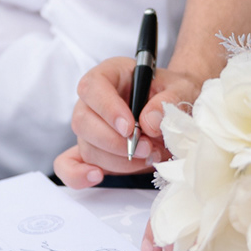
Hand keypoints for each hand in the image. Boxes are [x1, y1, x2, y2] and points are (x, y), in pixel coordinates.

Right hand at [55, 57, 201, 185]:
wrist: (176, 112)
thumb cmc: (173, 94)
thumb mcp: (181, 89)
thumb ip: (168, 100)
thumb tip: (148, 122)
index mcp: (110, 74)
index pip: (93, 86)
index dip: (107, 109)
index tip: (130, 128)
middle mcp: (93, 100)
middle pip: (83, 121)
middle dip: (114, 142)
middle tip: (146, 148)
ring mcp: (90, 127)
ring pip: (87, 146)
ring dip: (117, 160)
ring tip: (148, 155)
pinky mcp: (92, 150)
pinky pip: (69, 164)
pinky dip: (76, 174)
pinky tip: (96, 177)